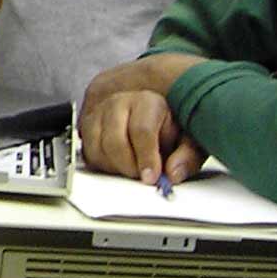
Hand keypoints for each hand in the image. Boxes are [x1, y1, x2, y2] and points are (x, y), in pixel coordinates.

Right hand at [79, 53, 206, 184]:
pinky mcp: (86, 128)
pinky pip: (87, 154)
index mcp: (147, 100)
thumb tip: (173, 173)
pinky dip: (102, 165)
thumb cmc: (171, 126)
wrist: (152, 113)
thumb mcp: (190, 138)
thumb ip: (187, 155)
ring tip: (133, 168)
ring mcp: (98, 114)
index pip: (141, 130)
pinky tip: (119, 164)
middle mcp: (118, 103)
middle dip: (129, 166)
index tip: (152, 176)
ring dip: (115, 167)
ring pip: (96, 148)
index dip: (146, 157)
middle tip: (142, 176)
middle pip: (113, 141)